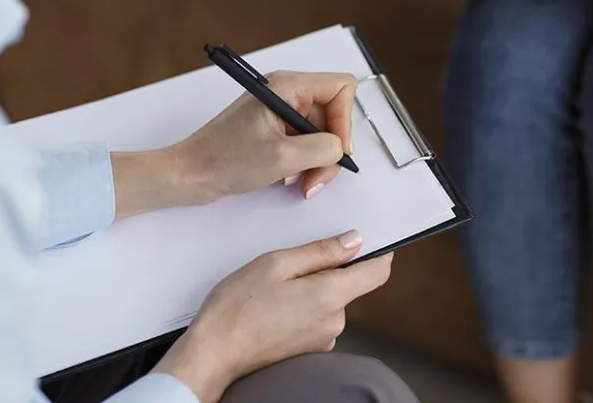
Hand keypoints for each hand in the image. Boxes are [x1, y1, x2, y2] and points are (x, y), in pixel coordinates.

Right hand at [155, 234, 393, 402]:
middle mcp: (334, 321)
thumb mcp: (277, 263)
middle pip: (350, 285)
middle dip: (329, 269)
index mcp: (330, 296)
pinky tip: (275, 306)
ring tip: (277, 288)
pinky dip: (304, 307)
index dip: (379, 252)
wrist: (213, 354)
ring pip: (331, 301)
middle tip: (294, 262)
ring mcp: (323, 339)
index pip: (378, 272)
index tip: (370, 238)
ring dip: (313, 289)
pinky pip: (317, 318)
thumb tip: (355, 241)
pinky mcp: (310, 350)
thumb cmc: (237, 307)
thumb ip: (321, 251)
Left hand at [175, 71, 357, 201]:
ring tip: (301, 181)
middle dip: (330, 148)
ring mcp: (281, 111)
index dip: (345, 119)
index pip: (340, 88)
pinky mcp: (276, 129)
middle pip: (334, 114)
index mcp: (288, 86)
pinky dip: (305, 162)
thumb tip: (341, 148)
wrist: (190, 174)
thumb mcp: (283, 157)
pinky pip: (306, 142)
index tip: (336, 149)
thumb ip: (323, 148)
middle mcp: (287, 93)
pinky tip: (290, 177)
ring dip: (318, 160)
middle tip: (317, 177)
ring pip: (322, 133)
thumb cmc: (224, 160)